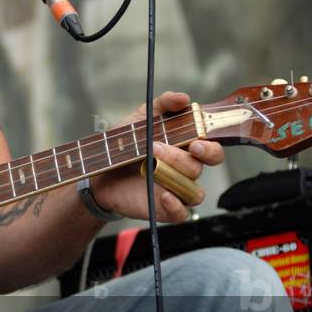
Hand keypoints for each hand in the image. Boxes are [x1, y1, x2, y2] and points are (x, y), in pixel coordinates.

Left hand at [89, 91, 223, 222]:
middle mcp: (185, 170)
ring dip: (175, 178)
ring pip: (195, 191)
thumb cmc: (125, 144)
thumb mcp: (140, 117)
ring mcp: (176, 190)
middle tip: (159, 149)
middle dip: (182, 158)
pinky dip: (176, 205)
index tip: (196, 140)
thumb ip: (164, 104)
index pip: (212, 149)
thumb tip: (184, 98)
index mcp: (186, 148)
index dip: (210, 147)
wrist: (99, 171)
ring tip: (151, 166)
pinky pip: (182, 213)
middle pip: (200, 167)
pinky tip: (163, 195)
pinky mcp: (164, 208)